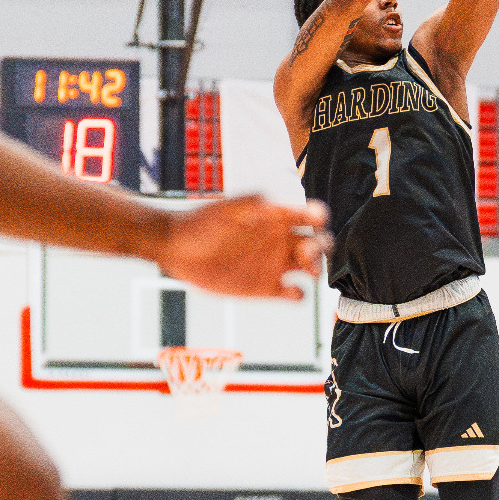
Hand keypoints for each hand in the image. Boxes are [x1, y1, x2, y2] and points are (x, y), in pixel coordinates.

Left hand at [157, 196, 331, 299]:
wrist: (176, 248)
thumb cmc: (202, 223)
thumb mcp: (228, 208)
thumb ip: (253, 204)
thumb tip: (275, 205)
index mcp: (276, 218)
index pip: (310, 216)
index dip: (318, 217)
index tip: (315, 221)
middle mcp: (279, 241)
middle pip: (318, 243)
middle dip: (322, 247)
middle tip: (307, 252)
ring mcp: (274, 265)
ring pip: (311, 268)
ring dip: (316, 270)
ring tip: (306, 271)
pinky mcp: (265, 288)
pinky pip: (294, 294)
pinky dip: (299, 294)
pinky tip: (290, 290)